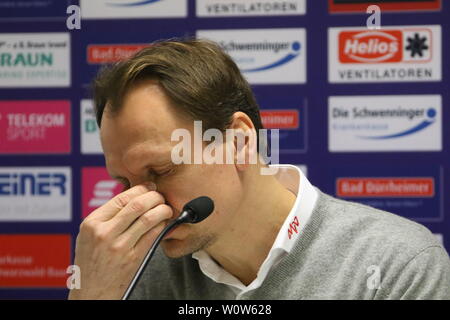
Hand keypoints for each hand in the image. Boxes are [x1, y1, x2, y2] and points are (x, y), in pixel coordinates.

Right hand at [68, 183, 172, 299]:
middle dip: (154, 196)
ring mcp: (119, 246)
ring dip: (162, 210)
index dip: (140, 189)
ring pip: (148, 218)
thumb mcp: (88, 236)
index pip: (121, 198)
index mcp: (91, 223)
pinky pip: (153, 235)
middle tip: (161, 196)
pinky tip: (164, 223)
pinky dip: (162, 225)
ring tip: (166, 208)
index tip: (150, 188)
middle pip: (137, 204)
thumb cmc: (91, 263)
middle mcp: (104, 233)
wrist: (91, 293)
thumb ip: (106, 217)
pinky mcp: (132, 258)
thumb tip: (133, 197)